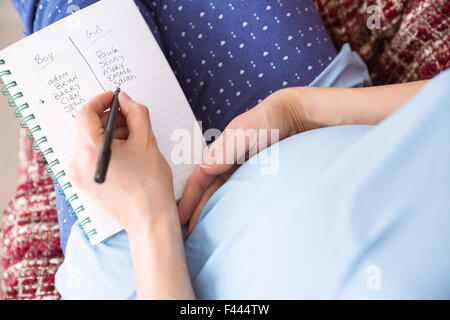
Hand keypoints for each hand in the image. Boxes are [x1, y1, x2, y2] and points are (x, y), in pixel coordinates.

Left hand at [69, 91, 176, 234]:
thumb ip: (136, 114)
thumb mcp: (147, 142)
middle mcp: (78, 162)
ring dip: (110, 134)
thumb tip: (126, 101)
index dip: (102, 100)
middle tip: (132, 118)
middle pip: (88, 128)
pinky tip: (128, 154)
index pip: (86, 113)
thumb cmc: (150, 185)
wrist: (149, 221)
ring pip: (91, 142)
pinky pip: (92, 156)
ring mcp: (80, 175)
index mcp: (90, 150)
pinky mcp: (86, 183)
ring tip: (134, 140)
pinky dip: (107, 148)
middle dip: (110, 119)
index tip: (115, 98)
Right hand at [178, 88, 308, 236]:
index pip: (198, 180)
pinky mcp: (257, 180)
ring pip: (222, 198)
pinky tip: (230, 225)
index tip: (180, 218)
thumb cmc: (267, 121)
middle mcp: (227, 166)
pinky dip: (231, 212)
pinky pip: (240, 199)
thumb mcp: (244, 131)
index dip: (188, 199)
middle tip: (186, 236)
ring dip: (211, 215)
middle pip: (207, 194)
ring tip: (202, 236)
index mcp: (219, 155)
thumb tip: (205, 169)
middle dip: (195, 213)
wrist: (295, 119)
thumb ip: (226, 149)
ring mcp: (242, 174)